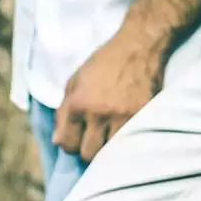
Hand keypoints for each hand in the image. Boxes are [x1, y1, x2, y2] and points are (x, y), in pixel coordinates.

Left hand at [52, 29, 166, 162]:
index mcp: (78, 103)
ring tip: (109, 136)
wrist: (138, 46)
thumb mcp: (75, 80)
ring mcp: (122, 116)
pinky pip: (130, 142)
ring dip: (108, 147)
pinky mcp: (142, 116)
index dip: (69, 143)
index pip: (66, 143)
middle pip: (88, 153)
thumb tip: (58, 140)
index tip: (76, 138)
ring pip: (110, 152)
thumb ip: (63, 112)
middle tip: (93, 138)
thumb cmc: (104, 62)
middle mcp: (98, 113)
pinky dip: (125, 140)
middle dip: (87, 148)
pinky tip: (124, 131)